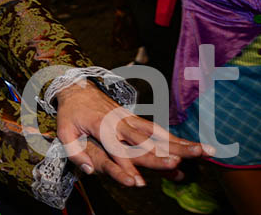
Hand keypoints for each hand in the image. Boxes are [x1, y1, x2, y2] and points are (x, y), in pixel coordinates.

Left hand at [54, 82, 213, 186]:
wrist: (76, 87)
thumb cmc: (70, 112)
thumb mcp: (63, 131)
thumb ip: (74, 152)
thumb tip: (89, 170)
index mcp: (101, 126)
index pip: (115, 149)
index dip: (126, 166)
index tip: (139, 182)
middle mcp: (119, 122)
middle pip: (143, 141)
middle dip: (161, 154)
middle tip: (180, 164)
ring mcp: (130, 119)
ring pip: (157, 133)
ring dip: (180, 143)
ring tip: (204, 152)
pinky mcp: (135, 119)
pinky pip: (158, 129)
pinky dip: (175, 138)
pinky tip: (193, 147)